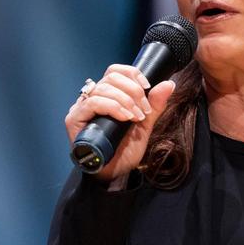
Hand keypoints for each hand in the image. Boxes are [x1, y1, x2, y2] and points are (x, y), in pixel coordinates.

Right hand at [64, 65, 176, 183]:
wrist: (114, 173)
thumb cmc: (124, 150)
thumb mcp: (144, 125)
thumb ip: (154, 105)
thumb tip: (168, 84)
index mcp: (107, 96)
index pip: (115, 71)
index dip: (132, 74)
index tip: (147, 87)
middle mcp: (92, 98)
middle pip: (111, 77)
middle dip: (133, 91)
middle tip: (143, 110)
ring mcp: (81, 108)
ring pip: (103, 88)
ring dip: (126, 101)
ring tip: (136, 117)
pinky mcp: (74, 119)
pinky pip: (93, 103)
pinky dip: (113, 107)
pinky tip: (125, 118)